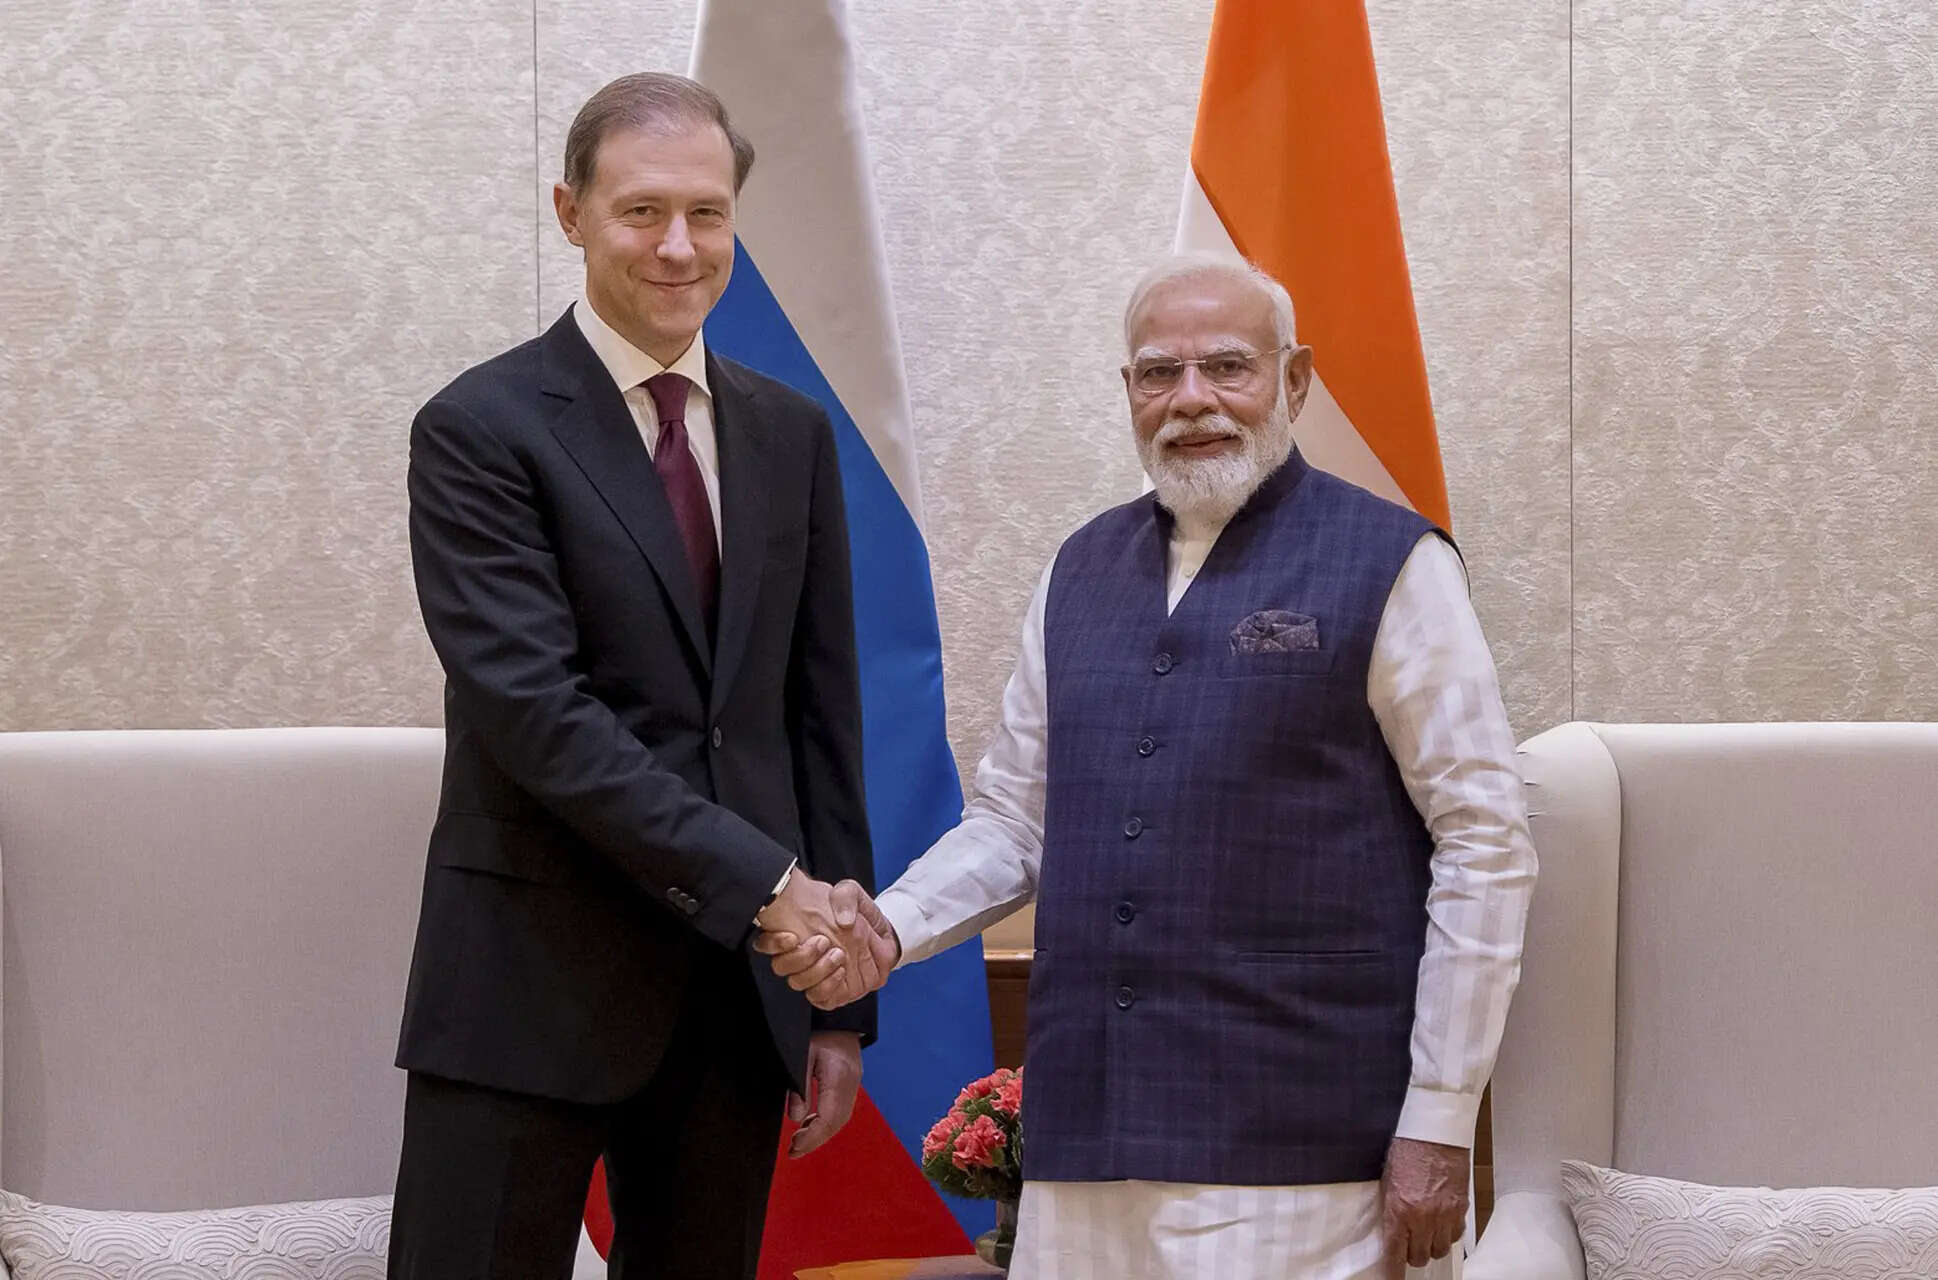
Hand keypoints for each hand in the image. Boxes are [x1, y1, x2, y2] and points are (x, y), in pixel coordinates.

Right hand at [754, 879, 899, 1009]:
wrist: (880, 931)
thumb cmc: (858, 913)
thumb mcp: (851, 893)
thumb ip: (845, 897)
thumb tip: (843, 921)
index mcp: (795, 932)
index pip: (766, 944)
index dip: (772, 944)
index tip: (791, 936)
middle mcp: (799, 955)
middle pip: (781, 967)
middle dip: (802, 957)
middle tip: (824, 942)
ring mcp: (814, 974)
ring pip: (798, 983)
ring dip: (816, 971)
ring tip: (838, 955)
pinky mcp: (831, 991)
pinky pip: (820, 999)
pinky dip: (828, 987)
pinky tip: (840, 972)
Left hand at [787, 1031, 861, 1157]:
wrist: (836, 1014)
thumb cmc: (815, 1029)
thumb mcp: (800, 1054)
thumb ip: (797, 1086)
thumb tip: (794, 1118)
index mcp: (839, 1075)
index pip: (828, 1117)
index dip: (811, 1137)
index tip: (793, 1148)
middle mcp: (851, 1082)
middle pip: (837, 1122)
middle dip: (815, 1140)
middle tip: (793, 1151)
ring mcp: (855, 1081)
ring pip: (841, 1118)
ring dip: (821, 1133)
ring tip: (799, 1141)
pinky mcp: (852, 1081)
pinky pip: (842, 1109)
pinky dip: (827, 1122)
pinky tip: (810, 1123)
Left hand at [1380, 1136, 1469, 1272]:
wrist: (1435, 1132)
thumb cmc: (1408, 1149)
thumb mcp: (1388, 1180)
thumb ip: (1390, 1208)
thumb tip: (1390, 1229)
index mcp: (1399, 1210)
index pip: (1394, 1254)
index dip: (1392, 1271)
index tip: (1391, 1277)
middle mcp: (1422, 1218)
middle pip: (1419, 1256)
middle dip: (1412, 1254)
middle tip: (1408, 1244)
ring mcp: (1444, 1215)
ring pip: (1439, 1250)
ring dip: (1431, 1246)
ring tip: (1425, 1233)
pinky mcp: (1461, 1209)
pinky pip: (1455, 1236)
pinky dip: (1448, 1234)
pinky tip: (1441, 1222)